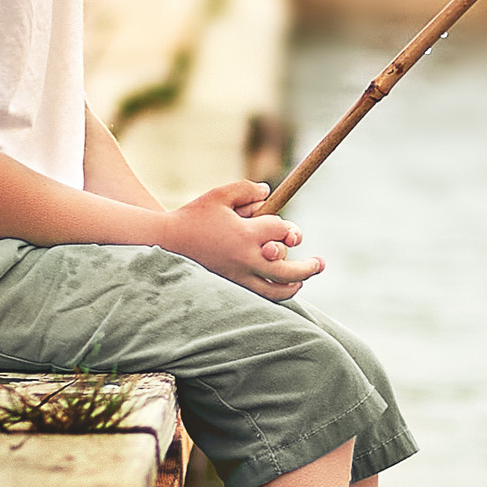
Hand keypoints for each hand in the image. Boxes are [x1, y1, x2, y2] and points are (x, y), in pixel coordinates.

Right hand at [158, 179, 323, 300]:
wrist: (165, 243)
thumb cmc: (193, 216)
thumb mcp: (219, 195)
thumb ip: (246, 189)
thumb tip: (268, 192)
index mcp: (245, 234)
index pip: (281, 231)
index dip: (287, 228)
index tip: (283, 227)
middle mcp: (245, 259)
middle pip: (287, 269)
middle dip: (308, 267)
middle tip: (321, 263)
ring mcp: (238, 277)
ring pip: (276, 291)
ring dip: (294, 285)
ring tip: (304, 279)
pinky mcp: (230, 287)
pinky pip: (260, 297)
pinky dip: (275, 294)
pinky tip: (282, 288)